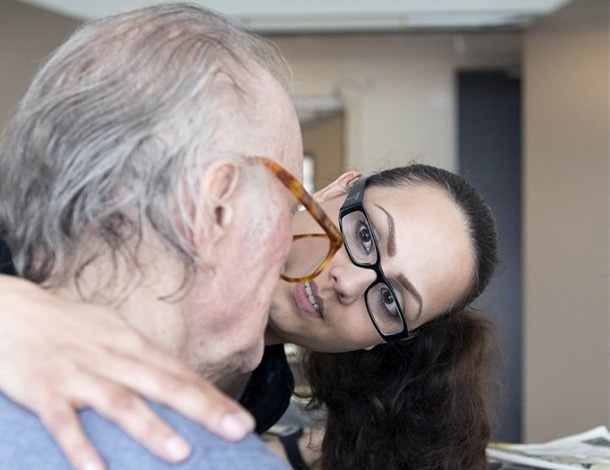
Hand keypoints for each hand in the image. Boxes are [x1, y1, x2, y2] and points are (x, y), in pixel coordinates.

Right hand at [0, 275, 254, 469]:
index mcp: (131, 343)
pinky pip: (64, 422)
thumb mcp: (111, 332)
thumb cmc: (68, 324)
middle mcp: (112, 356)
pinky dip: (80, 446)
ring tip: (181, 453)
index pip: (180, 373)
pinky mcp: (44, 389)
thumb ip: (143, 357)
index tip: (243, 419)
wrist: (10, 310)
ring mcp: (79, 374)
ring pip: (121, 401)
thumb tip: (178, 378)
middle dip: (203, 408)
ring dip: (151, 427)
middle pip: (164, 384)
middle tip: (237, 429)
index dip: (213, 396)